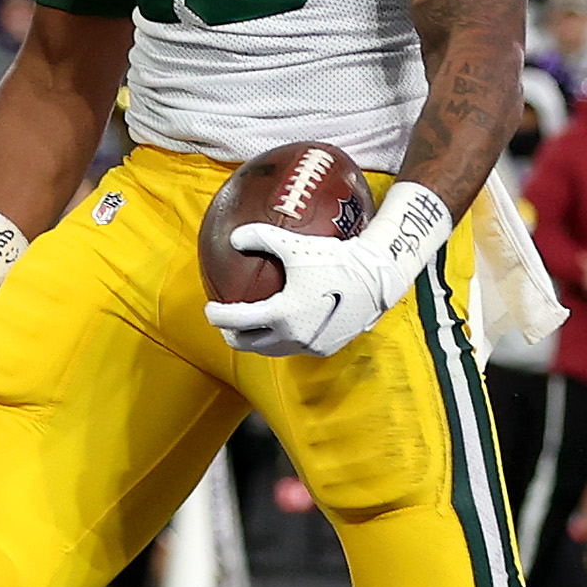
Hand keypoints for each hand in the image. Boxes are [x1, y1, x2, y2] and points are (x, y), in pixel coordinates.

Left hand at [206, 182, 454, 359]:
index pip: (237, 321)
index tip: (210, 309)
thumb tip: (234, 237)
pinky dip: (282, 340)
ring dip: (258, 341)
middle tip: (227, 323)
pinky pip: (295, 347)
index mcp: (281, 315)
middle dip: (233, 335)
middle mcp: (293, 337)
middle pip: (250, 345)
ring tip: (252, 327)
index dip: (218, 316)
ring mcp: (310, 345)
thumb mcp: (294, 244)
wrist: (376, 278)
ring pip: (273, 350)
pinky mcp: (325, 348)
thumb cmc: (335, 257)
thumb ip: (260, 237)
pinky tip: (284, 327)